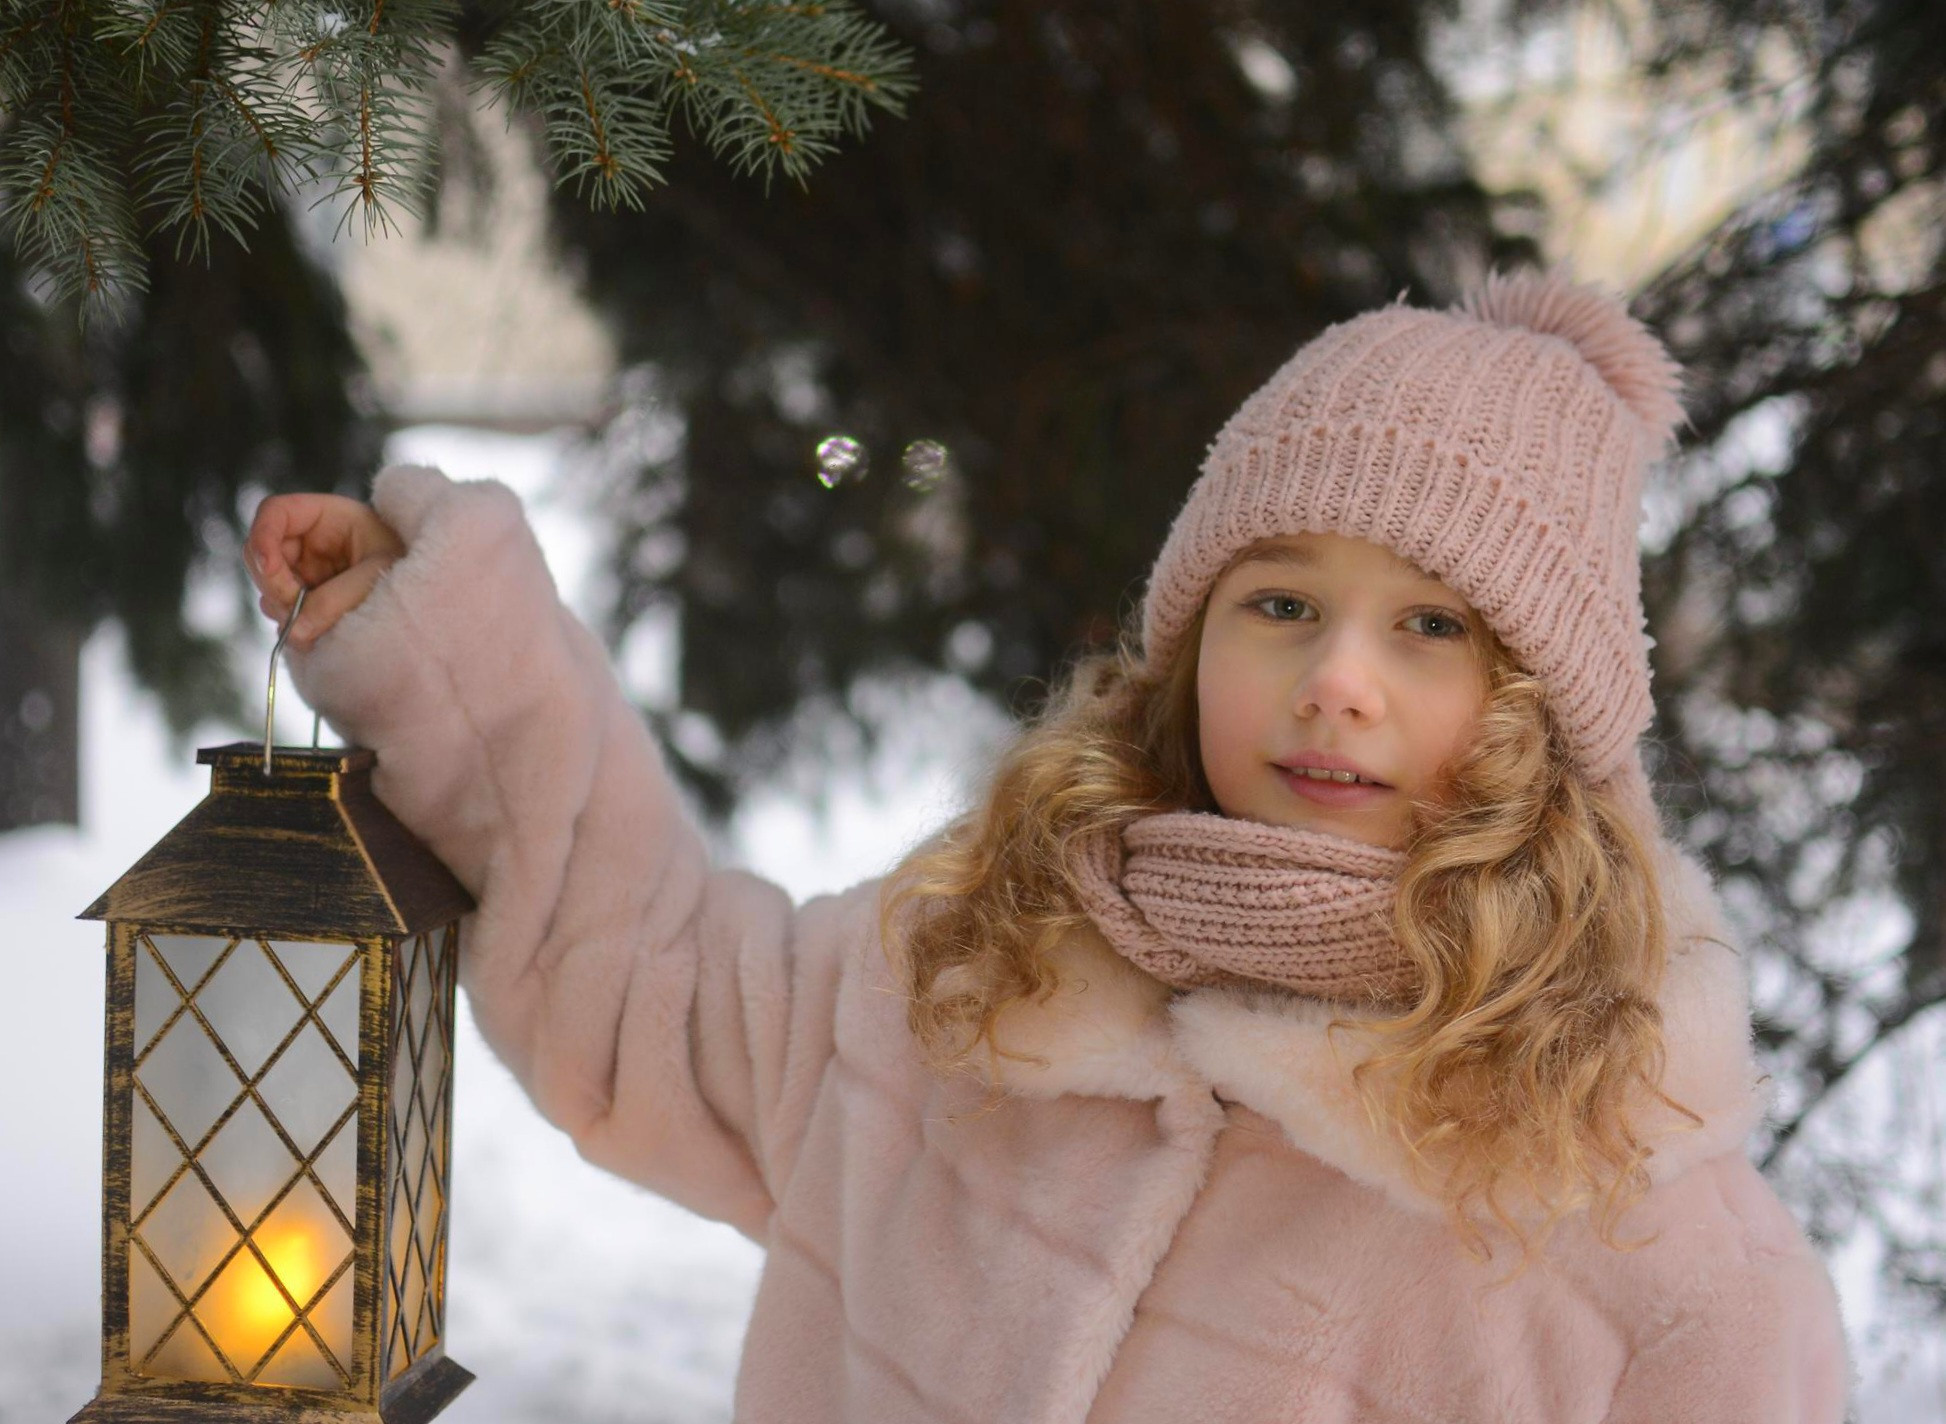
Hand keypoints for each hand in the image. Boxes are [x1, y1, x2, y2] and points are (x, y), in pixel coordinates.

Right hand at [245, 493, 405, 651]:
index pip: (274, 512)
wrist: (430, 597)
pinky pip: (280, 607)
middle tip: (297, 610)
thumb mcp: (377, 577)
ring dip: (282, 607)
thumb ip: (335, 600)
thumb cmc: (410, 571)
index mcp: (328, 516)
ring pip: (267, 584)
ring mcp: (305, 568)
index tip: (269, 569)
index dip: (262, 538)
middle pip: (260, 552)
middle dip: (274, 584)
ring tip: (316, 623)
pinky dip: (290, 621)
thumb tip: (294, 634)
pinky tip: (315, 629)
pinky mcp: (307, 595)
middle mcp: (310, 539)